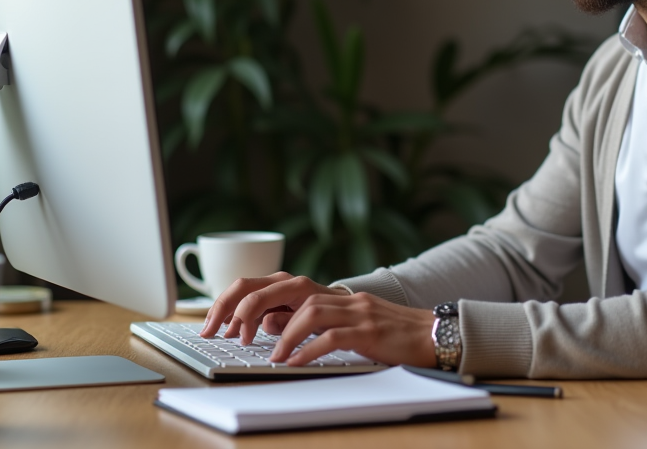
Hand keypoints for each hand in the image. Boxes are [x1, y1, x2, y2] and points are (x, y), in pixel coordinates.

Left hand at [198, 272, 437, 367]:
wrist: (430, 333)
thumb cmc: (383, 332)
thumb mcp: (338, 322)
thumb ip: (303, 318)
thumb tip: (264, 321)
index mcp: (324, 292)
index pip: (271, 283)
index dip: (238, 300)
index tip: (216, 325)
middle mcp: (336, 294)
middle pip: (283, 286)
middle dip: (248, 308)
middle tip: (229, 335)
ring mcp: (354, 310)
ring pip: (308, 310)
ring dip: (281, 334)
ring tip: (267, 356)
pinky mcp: (370, 330)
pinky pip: (333, 336)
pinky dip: (308, 350)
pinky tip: (294, 363)